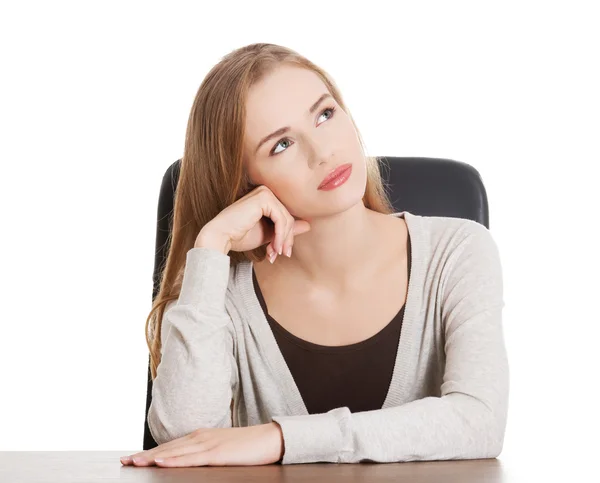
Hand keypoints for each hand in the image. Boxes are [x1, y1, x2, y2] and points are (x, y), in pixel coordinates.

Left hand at [120, 422, 284, 466]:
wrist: (270, 439)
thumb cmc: (248, 446)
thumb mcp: (222, 449)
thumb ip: (205, 453)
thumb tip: (192, 462)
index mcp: (201, 436)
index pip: (171, 446)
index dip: (151, 452)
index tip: (132, 458)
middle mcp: (200, 437)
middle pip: (168, 448)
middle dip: (145, 455)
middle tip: (124, 462)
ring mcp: (208, 444)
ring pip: (174, 452)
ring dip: (152, 457)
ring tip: (134, 462)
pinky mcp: (217, 453)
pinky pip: (191, 458)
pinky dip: (173, 459)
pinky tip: (160, 462)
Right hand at [196, 185, 310, 261]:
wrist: (221, 237)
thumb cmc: (239, 236)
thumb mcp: (268, 234)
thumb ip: (285, 230)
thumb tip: (308, 225)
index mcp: (266, 198)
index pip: (286, 217)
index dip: (287, 237)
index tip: (282, 253)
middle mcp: (266, 192)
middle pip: (289, 218)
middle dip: (286, 239)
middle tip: (282, 255)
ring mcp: (265, 192)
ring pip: (287, 219)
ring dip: (283, 240)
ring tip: (275, 253)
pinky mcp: (263, 198)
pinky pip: (281, 219)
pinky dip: (281, 235)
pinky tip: (274, 246)